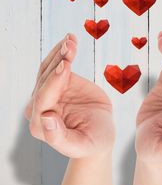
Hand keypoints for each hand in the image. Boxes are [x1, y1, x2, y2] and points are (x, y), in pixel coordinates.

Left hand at [24, 33, 114, 158]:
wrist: (99, 133)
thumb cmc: (92, 143)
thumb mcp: (81, 144)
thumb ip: (60, 137)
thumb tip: (46, 118)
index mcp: (41, 125)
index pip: (43, 98)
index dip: (54, 81)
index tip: (66, 65)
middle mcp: (39, 108)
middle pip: (44, 79)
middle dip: (58, 60)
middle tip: (70, 45)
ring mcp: (47, 93)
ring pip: (48, 68)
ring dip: (59, 52)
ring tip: (71, 40)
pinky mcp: (58, 82)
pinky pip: (56, 63)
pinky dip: (62, 51)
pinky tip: (71, 40)